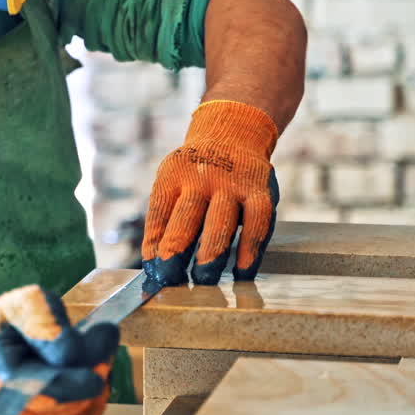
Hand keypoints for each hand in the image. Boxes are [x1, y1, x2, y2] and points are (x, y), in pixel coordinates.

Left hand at [142, 100, 279, 285]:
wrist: (231, 133)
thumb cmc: (194, 173)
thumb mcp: (173, 183)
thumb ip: (164, 221)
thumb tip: (154, 268)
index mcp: (173, 176)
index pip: (159, 213)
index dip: (154, 244)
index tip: (153, 272)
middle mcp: (202, 177)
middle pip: (186, 217)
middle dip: (176, 250)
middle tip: (170, 279)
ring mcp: (232, 184)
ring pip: (221, 221)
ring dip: (211, 254)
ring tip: (204, 281)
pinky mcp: (261, 191)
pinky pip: (258, 222)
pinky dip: (251, 249)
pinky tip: (242, 272)